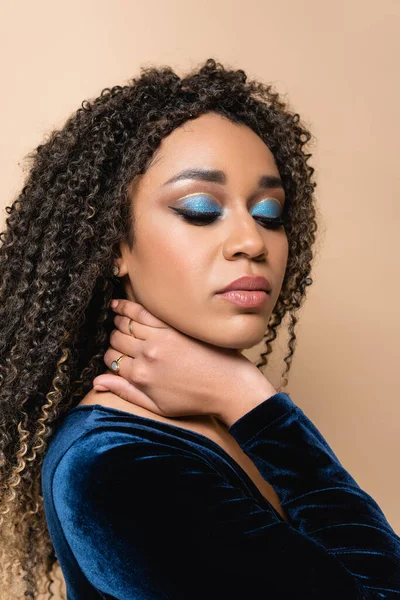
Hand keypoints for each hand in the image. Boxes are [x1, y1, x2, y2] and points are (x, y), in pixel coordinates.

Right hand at [93, 299, 276, 425]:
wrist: (229, 387)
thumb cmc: (194, 400)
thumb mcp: (157, 406)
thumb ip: (126, 393)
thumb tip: (96, 382)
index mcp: (140, 376)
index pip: (111, 360)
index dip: (111, 358)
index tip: (117, 357)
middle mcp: (146, 355)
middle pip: (116, 340)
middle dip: (113, 339)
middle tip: (119, 339)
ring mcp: (160, 337)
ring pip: (125, 323)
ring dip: (117, 321)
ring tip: (114, 319)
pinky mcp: (173, 326)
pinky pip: (144, 312)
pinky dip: (128, 306)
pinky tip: (119, 304)